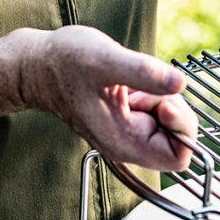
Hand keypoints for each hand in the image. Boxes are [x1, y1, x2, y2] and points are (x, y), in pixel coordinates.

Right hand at [0, 26, 197, 171]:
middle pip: (179, 140)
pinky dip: (154, 94)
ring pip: (171, 123)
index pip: (178, 158)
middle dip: (173, 109)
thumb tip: (179, 83)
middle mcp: (129, 145)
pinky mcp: (129, 119)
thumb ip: (143, 73)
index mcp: (125, 143)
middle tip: (146, 89)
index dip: (183, 130)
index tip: (166, 102)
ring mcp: (130, 132)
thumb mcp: (105, 60)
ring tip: (131, 86)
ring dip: (163, 98)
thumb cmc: (63, 62)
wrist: (37, 63)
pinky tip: (129, 86)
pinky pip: (159, 110)